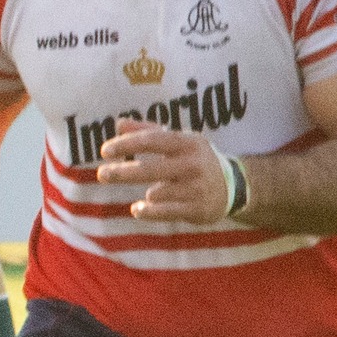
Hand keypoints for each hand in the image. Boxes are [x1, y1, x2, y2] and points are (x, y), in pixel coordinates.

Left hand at [94, 119, 229, 221]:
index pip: (153, 140)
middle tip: (102, 174)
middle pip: (151, 168)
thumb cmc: (195, 160)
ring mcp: (197, 188)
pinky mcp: (198, 209)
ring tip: (144, 195)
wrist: (235, 186)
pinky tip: (137, 209)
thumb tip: (119, 124)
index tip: (105, 150)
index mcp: (188, 143)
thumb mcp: (178, 141)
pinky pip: (167, 212)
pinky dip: (150, 211)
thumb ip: (148, 132)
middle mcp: (194, 164)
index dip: (128, 144)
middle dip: (123, 172)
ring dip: (148, 195)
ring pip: (159, 192)